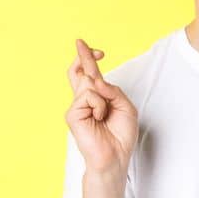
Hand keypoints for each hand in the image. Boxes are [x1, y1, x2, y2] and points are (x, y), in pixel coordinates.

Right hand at [65, 38, 137, 177]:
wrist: (116, 155)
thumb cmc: (121, 134)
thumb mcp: (126, 107)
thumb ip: (113, 90)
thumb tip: (95, 79)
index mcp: (98, 98)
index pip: (90, 74)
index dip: (89, 59)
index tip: (92, 48)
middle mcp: (85, 100)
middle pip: (80, 72)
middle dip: (83, 56)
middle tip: (80, 42)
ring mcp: (77, 106)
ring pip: (90, 85)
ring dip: (103, 98)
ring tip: (104, 116)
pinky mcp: (72, 114)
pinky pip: (89, 97)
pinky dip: (99, 106)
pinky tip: (99, 119)